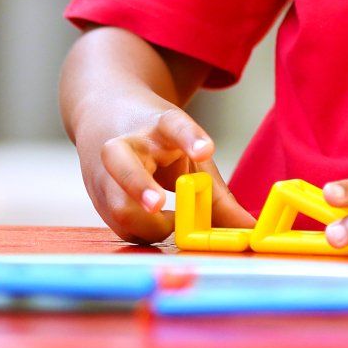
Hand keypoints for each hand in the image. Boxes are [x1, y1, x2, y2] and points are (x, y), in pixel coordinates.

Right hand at [74, 104, 253, 243]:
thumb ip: (218, 195)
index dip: (189, 139)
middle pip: (124, 164)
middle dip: (138, 187)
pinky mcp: (96, 196)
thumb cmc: (157, 141)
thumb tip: (250, 232)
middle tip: (158, 205)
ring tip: (170, 222)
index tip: (206, 151)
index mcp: (158, 126)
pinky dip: (141, 233)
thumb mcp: (189, 154)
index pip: (174, 126)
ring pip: (116, 203)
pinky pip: (117, 224)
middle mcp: (126, 145)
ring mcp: (105, 172)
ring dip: (145, 224)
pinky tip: (157, 227)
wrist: (105, 114)